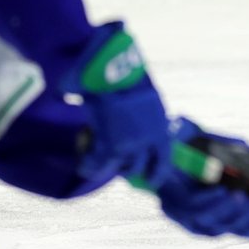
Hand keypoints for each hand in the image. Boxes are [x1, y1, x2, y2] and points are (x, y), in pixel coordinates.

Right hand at [60, 22, 172, 186]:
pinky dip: (90, 166)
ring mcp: (131, 145)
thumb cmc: (126, 75)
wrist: (112, 68)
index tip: (151, 180)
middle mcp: (150, 139)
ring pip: (119, 168)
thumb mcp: (143, 97)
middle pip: (140, 167)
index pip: (164, 160)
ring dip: (109, 167)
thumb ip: (142, 114)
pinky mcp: (110, 146)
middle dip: (129, 168)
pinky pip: (98, 164)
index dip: (157, 173)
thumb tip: (133, 120)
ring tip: (98, 164)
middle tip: (117, 164)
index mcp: (161, 127)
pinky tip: (84, 164)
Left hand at [154, 117, 248, 239]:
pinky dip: (210, 202)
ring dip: (232, 213)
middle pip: (232, 228)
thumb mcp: (232, 151)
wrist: (166, 135)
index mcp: (224, 208)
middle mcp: (206, 215)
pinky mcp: (171, 202)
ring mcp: (187, 212)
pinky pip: (192, 208)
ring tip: (247, 200)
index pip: (248, 227)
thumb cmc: (200, 146)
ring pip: (212, 223)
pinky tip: (223, 191)